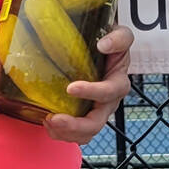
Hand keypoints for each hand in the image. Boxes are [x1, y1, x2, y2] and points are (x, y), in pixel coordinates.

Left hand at [46, 23, 132, 144]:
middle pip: (97, 122)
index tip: (71, 88)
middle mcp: (109, 102)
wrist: (104, 50)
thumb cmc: (110, 43)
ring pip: (86, 133)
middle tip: (54, 119)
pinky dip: (61, 133)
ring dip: (66, 132)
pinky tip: (48, 123)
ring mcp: (97, 112)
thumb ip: (118, 38)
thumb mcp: (120, 35)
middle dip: (76, 125)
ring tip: (48, 121)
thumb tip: (103, 45)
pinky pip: (76, 134)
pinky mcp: (86, 117)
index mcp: (118, 82)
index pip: (110, 91)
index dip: (92, 92)